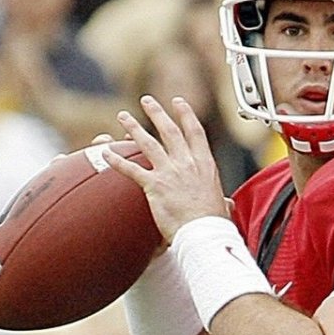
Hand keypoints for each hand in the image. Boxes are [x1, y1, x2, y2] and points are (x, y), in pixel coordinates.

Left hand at [103, 98, 227, 244]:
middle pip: (169, 130)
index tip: (178, 102)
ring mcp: (169, 172)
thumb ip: (222, 201)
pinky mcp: (154, 185)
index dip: (185, 114)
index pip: (194, 132)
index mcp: (204, 165)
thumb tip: (227, 205)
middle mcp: (186, 163)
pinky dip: (117, 160)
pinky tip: (106, 153)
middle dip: (156, 112)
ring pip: (148, 143)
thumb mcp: (222, 206)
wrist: (204, 233)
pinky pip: (131, 169)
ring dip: (134, 127)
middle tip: (146, 101)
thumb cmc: (214, 224)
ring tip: (123, 116)